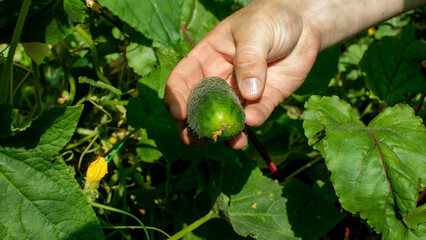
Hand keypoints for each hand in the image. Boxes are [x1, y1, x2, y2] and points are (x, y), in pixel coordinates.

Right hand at [164, 0, 320, 148]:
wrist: (303, 24)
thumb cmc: (270, 19)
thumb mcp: (255, 31)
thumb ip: (250, 59)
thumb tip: (248, 93)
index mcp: (207, 58)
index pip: (182, 79)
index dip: (176, 97)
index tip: (179, 113)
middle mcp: (220, 79)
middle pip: (199, 107)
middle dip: (195, 127)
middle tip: (199, 141)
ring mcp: (241, 92)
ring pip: (226, 118)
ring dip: (226, 133)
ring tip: (233, 142)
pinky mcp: (264, 100)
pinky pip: (255, 115)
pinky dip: (253, 122)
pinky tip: (252, 123)